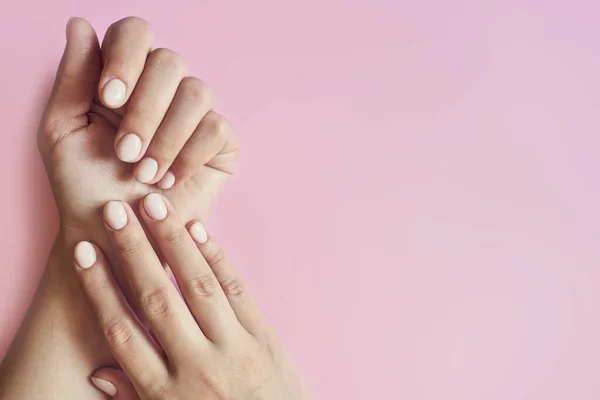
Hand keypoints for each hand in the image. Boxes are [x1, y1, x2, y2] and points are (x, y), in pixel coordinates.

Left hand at [39, 17, 237, 249]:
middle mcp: (161, 90)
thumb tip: (79, 23)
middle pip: (170, 60)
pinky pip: (217, 128)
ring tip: (145, 174)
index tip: (108, 98)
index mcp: (123, 78)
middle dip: (145, 110)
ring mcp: (193, 115)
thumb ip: (72, 78)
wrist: (114, 234)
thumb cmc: (83, 186)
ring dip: (167, 137)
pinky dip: (190, 155)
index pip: (135, 34)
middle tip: (124, 152)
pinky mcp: (220, 143)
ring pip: (197, 93)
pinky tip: (170, 181)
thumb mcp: (62, 130)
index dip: (126, 58)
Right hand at [72, 194, 311, 398]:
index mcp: (167, 393)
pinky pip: (237, 289)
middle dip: (134, 252)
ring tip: (154, 207)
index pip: (123, 331)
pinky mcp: (263, 336)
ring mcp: (234, 348)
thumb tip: (101, 372)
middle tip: (115, 212)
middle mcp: (198, 367)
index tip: (85, 252)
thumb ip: (138, 395)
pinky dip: (217, 257)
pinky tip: (199, 230)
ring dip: (174, 242)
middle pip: (158, 299)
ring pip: (198, 286)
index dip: (100, 288)